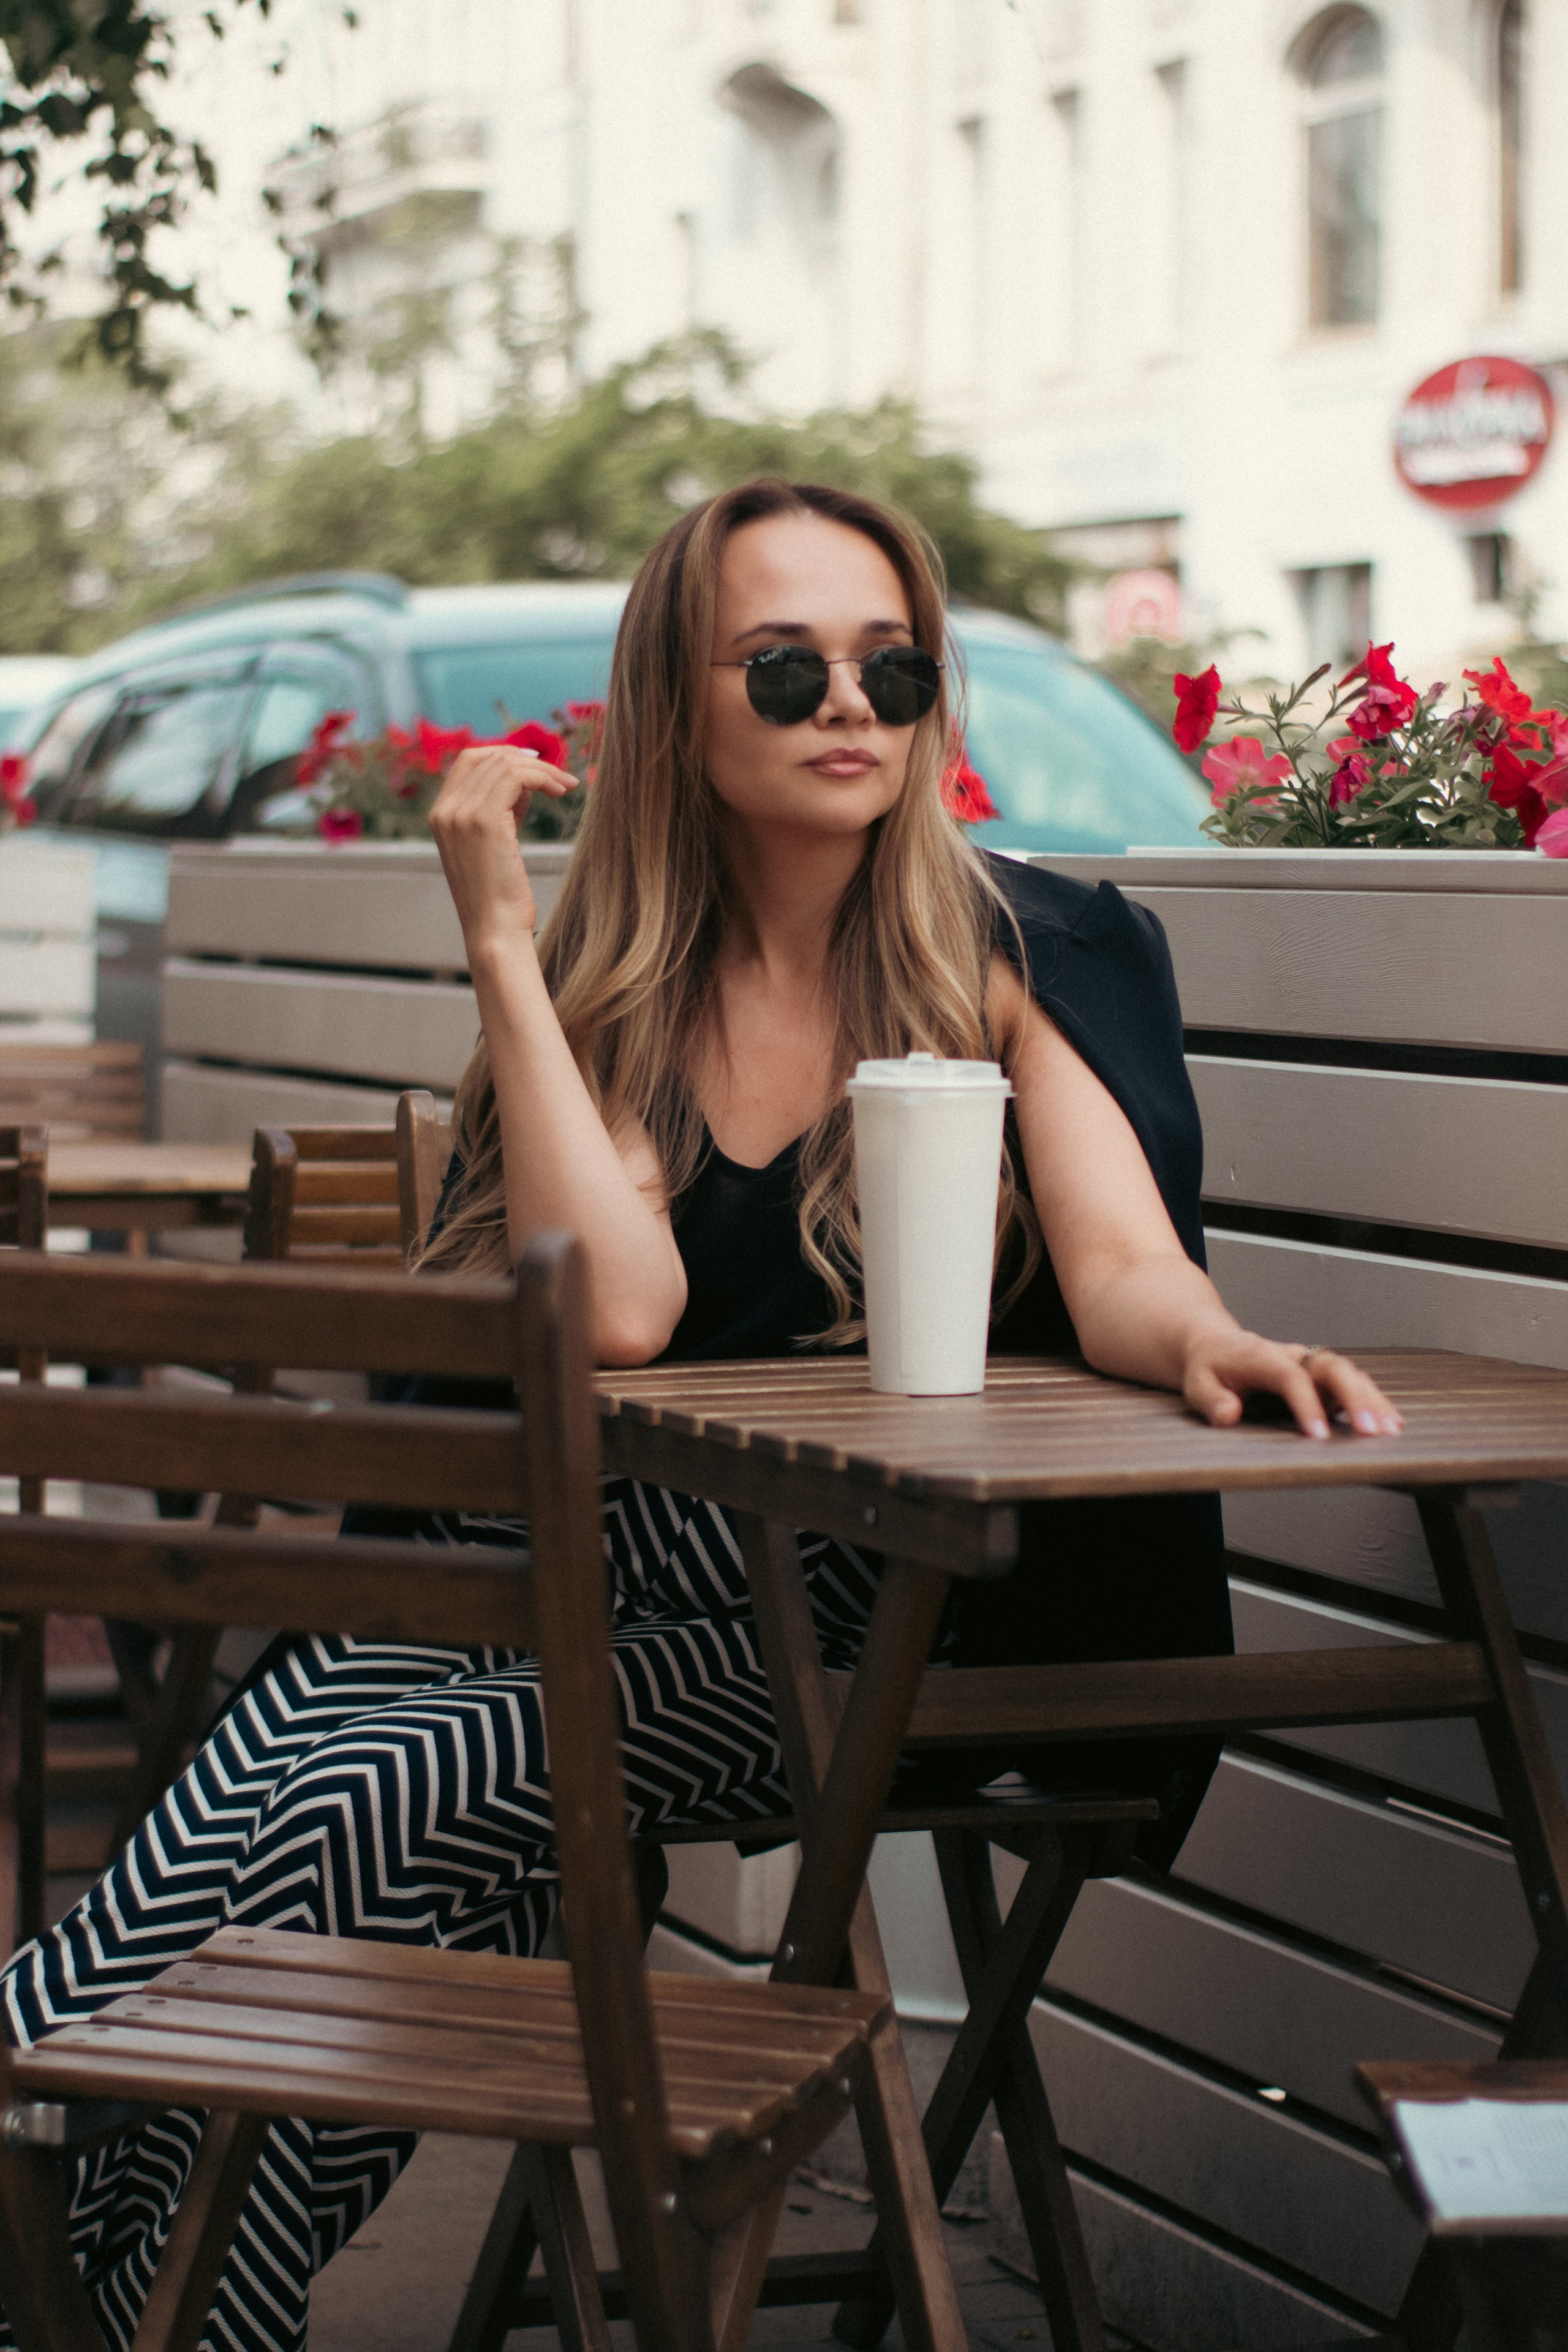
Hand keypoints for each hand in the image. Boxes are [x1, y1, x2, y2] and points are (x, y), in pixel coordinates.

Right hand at [429, 745, 576, 949]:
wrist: (495, 931)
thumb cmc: (500, 897)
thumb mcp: (493, 845)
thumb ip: (500, 811)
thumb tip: (526, 783)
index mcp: (441, 815)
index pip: (468, 761)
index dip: (503, 754)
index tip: (536, 765)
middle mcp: (445, 811)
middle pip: (485, 756)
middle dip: (526, 759)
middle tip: (559, 774)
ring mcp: (461, 814)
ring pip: (504, 764)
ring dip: (542, 770)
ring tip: (567, 786)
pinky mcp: (484, 821)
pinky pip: (516, 778)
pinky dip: (543, 777)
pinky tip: (562, 791)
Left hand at [1182, 1328, 1403, 1440]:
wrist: (1215, 1344)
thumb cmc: (1208, 1367)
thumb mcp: (1196, 1384)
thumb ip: (1211, 1400)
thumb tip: (1229, 1414)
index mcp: (1260, 1356)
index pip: (1291, 1376)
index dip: (1307, 1404)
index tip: (1319, 1436)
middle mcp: (1292, 1355)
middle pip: (1332, 1367)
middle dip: (1355, 1398)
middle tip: (1371, 1431)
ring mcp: (1309, 1363)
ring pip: (1348, 1373)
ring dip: (1371, 1400)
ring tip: (1390, 1430)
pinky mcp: (1320, 1376)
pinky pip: (1351, 1383)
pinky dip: (1372, 1400)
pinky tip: (1389, 1423)